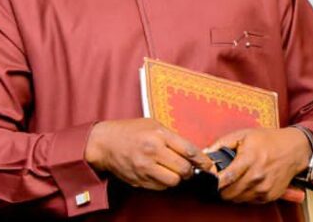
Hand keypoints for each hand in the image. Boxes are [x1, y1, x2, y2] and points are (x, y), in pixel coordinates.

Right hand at [84, 118, 213, 190]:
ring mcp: (145, 167)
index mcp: (158, 135)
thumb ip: (172, 138)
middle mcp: (152, 151)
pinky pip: (160, 187)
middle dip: (190, 170)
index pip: (189, 151)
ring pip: (174, 181)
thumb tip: (193, 153)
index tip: (208, 164)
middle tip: (188, 168)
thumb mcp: (152, 125)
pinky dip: (164, 182)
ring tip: (172, 170)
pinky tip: (160, 173)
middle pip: (184, 169)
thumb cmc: (130, 131)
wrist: (104, 143)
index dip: (203, 160)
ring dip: (177, 178)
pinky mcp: (139, 180)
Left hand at [205, 127, 309, 203]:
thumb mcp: (243, 135)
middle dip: (220, 188)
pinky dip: (244, 195)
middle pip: (229, 193)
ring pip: (238, 199)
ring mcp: (264, 188)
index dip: (214, 181)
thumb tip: (205, 154)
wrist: (294, 150)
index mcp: (249, 159)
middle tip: (219, 181)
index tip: (208, 180)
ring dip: (232, 193)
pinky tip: (245, 184)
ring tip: (232, 181)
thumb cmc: (268, 140)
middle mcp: (257, 176)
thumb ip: (222, 144)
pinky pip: (250, 201)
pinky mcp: (270, 196)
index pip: (226, 177)